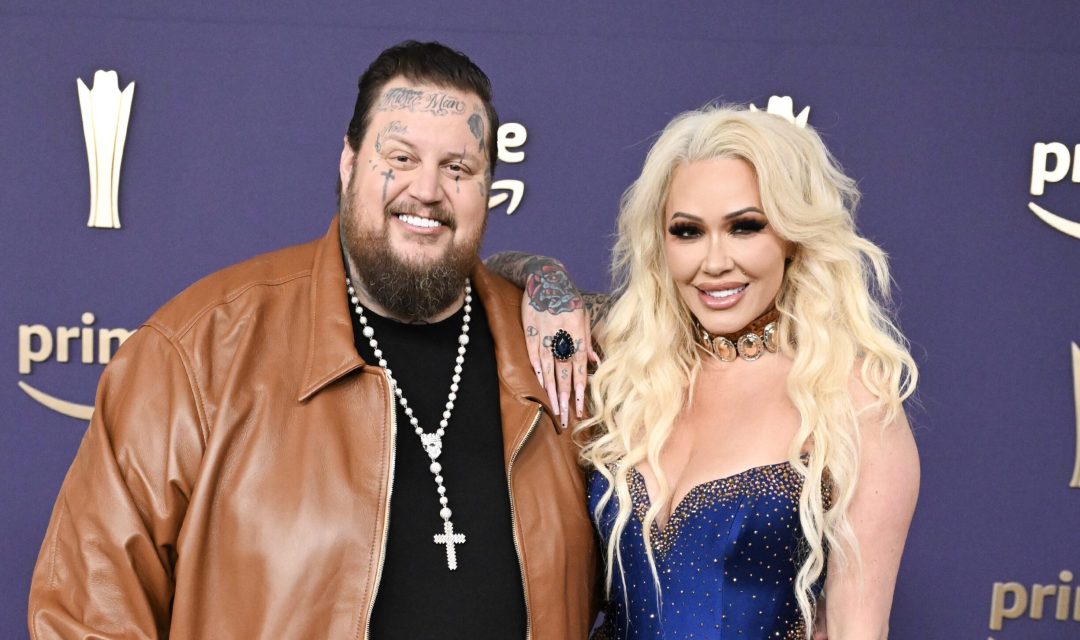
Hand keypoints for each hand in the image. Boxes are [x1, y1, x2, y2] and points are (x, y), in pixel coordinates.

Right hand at [520, 262, 596, 428]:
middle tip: (564, 418)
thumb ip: (588, 340)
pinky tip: (539, 385)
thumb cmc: (568, 298)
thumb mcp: (583, 316)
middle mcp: (561, 337)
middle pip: (563, 373)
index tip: (580, 409)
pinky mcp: (529, 332)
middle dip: (564, 397)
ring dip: (550, 390)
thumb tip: (596, 361)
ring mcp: (544, 336)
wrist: (545, 278)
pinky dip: (536, 371)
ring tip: (552, 408)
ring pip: (547, 368)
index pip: (580, 369)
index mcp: (577, 335)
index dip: (580, 390)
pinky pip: (533, 356)